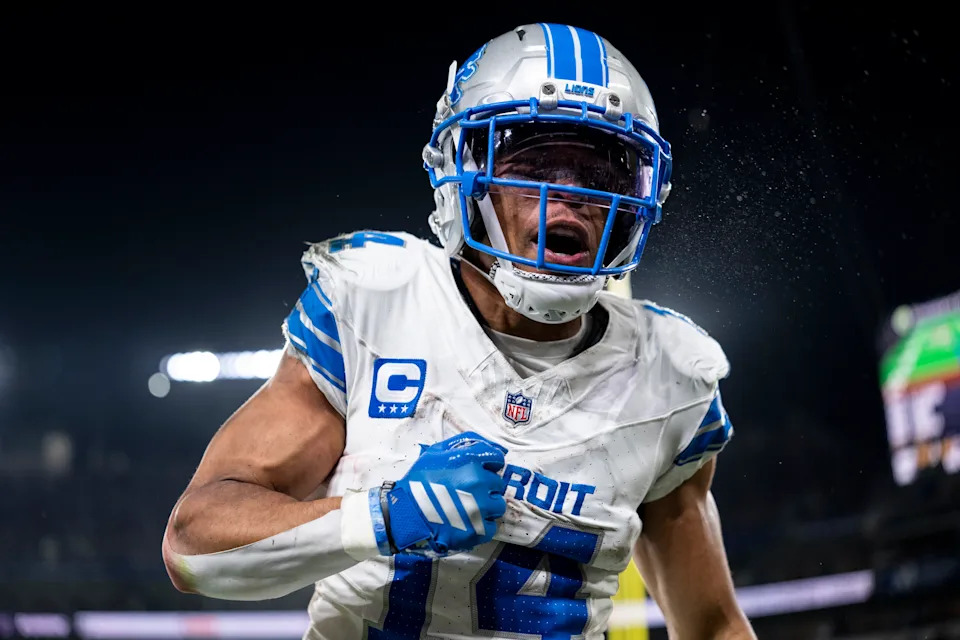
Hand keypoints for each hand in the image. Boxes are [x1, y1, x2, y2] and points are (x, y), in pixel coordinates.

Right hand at [377, 431, 507, 556]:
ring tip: (470, 508)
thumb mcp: (436, 452)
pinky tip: (468, 522)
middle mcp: (480, 482)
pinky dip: (482, 525)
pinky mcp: (478, 529)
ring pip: (498, 505)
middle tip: (468, 491)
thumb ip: (463, 443)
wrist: (405, 514)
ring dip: (488, 506)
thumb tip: (488, 445)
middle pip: (497, 483)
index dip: (489, 464)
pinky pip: (491, 526)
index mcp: (471, 461)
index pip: (497, 458)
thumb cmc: (418, 481)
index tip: (481, 470)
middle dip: (486, 486)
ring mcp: (481, 507)